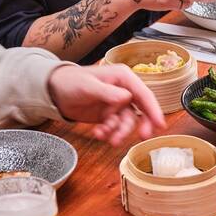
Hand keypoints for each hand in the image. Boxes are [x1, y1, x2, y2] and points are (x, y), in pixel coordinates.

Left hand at [47, 64, 165, 145]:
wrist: (54, 92)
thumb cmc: (71, 81)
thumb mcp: (88, 85)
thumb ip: (107, 92)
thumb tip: (126, 97)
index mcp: (123, 78)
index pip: (144, 94)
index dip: (154, 110)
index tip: (160, 125)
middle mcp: (124, 91)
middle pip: (141, 110)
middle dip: (140, 125)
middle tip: (142, 137)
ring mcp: (117, 104)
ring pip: (127, 122)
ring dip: (119, 132)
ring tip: (107, 138)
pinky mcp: (109, 115)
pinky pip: (115, 127)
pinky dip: (108, 132)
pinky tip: (98, 133)